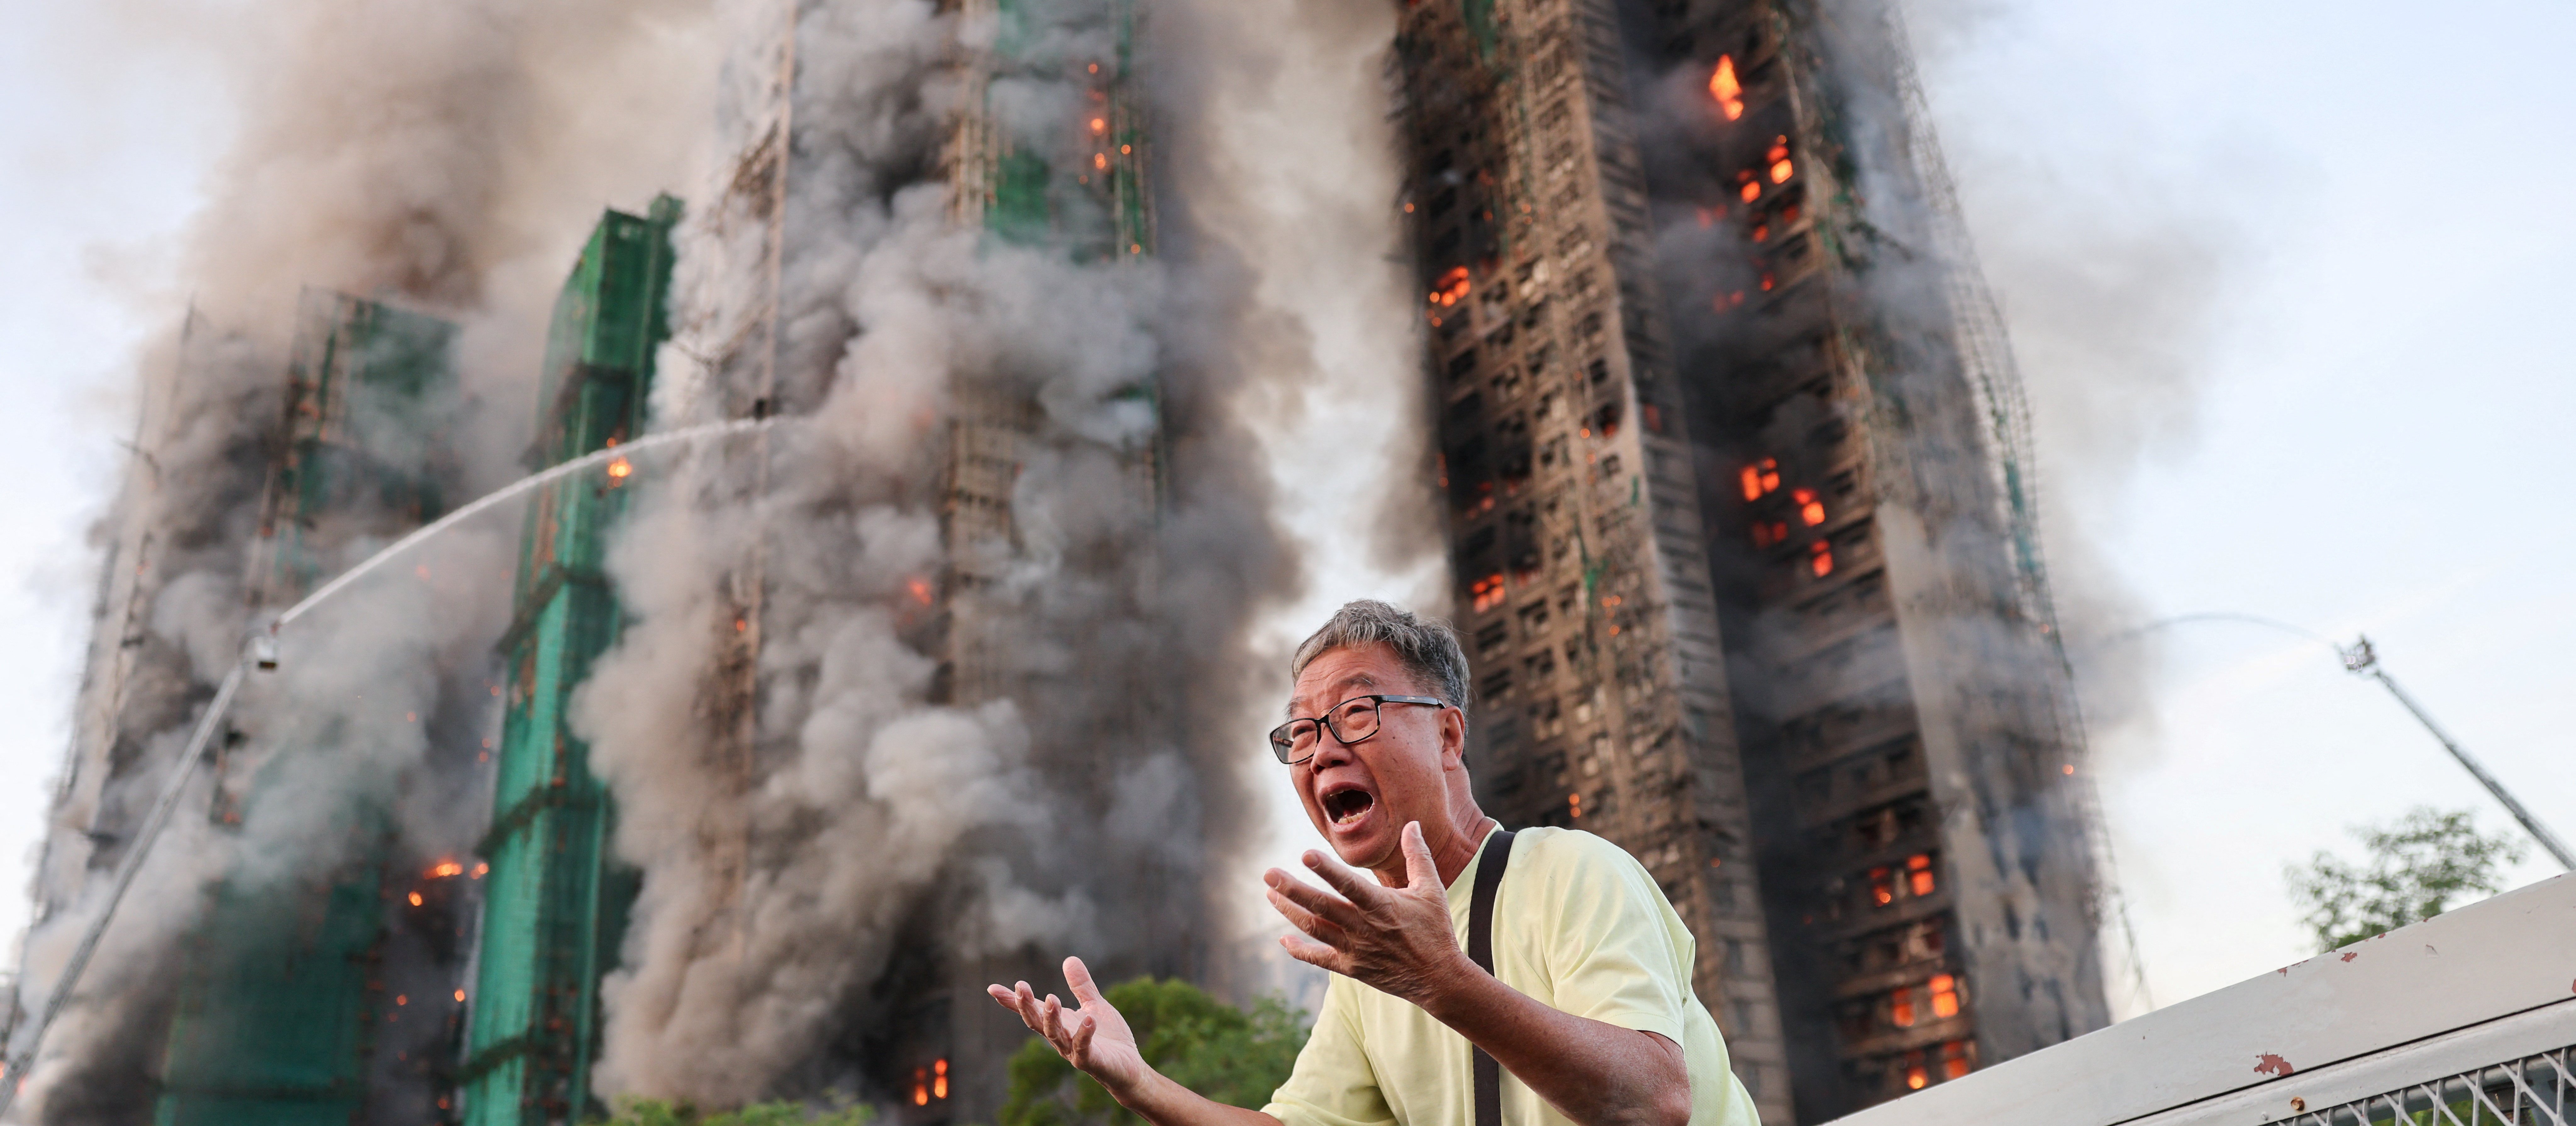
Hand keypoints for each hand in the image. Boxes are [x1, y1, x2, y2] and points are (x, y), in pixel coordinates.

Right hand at [988, 957, 1147, 1097]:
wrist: (1130, 1068)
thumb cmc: (1110, 1039)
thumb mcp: (1094, 1006)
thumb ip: (1081, 986)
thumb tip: (1069, 959)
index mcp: (1060, 1024)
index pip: (1032, 1011)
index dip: (1012, 1001)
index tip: (992, 988)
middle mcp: (1061, 1039)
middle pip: (1037, 1022)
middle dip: (1026, 1005)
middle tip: (1020, 986)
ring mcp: (1074, 1051)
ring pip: (1055, 1035)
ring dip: (1051, 1017)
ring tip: (1052, 998)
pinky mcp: (1091, 1061)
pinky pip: (1083, 1048)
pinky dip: (1084, 1034)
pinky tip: (1089, 1019)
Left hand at [1265, 821, 1474, 1006]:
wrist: (1438, 979)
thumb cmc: (1435, 929)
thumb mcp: (1431, 889)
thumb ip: (1418, 855)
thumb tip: (1412, 823)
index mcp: (1382, 906)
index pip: (1349, 885)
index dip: (1327, 870)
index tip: (1305, 854)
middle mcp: (1364, 928)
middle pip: (1321, 906)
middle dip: (1292, 890)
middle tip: (1268, 874)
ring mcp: (1355, 949)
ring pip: (1314, 928)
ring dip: (1289, 911)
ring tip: (1269, 894)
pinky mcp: (1351, 968)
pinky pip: (1319, 959)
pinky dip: (1299, 950)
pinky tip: (1284, 940)